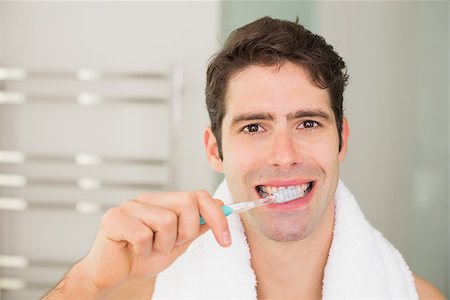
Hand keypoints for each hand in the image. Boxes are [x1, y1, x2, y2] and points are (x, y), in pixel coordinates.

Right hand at [80, 190, 229, 292]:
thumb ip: (196, 227)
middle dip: (187, 232)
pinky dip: (143, 250)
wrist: (112, 274)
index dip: (217, 216)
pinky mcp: (114, 218)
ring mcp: (130, 206)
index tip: (226, 240)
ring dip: (162, 244)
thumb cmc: (141, 257)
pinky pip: (143, 235)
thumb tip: (219, 208)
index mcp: (164, 202)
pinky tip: (134, 250)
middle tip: (172, 244)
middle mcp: (149, 199)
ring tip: (149, 249)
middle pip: (187, 203)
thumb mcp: (176, 244)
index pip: (198, 196)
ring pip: (166, 221)